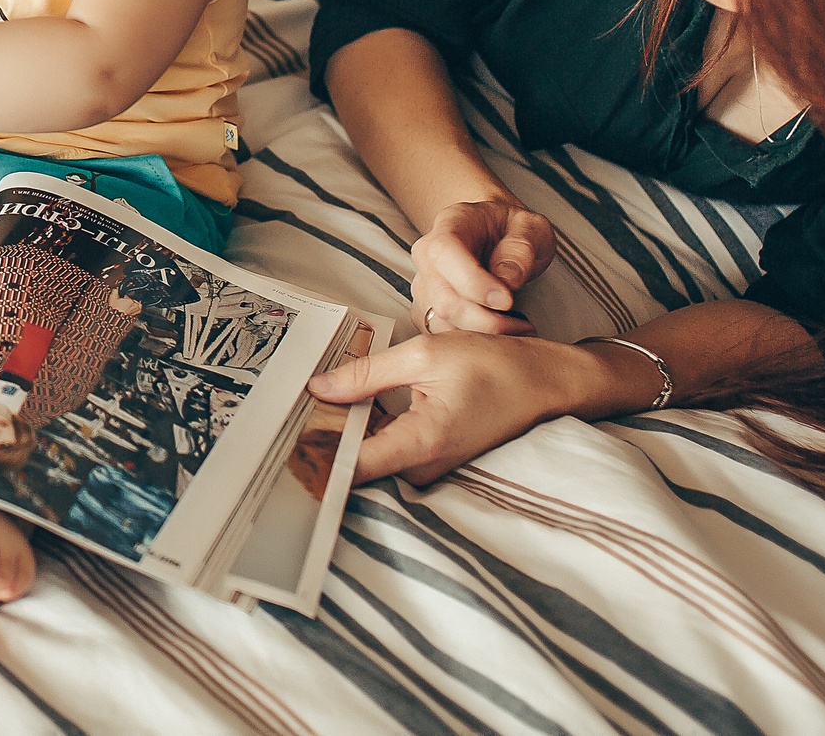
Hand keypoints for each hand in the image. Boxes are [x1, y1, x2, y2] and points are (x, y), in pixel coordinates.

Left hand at [308, 329, 597, 485]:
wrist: (545, 383)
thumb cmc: (495, 366)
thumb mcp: (425, 355)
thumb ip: (367, 375)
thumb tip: (317, 389)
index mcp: (420, 443)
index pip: (352, 468)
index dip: (313, 456)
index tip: (279, 442)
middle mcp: (422, 467)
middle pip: (353, 463)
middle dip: (320, 438)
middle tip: (279, 413)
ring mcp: (428, 468)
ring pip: (368, 457)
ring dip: (340, 432)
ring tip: (305, 404)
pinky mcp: (430, 460)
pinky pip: (385, 451)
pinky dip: (363, 430)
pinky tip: (342, 406)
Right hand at [410, 198, 552, 336]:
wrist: (494, 236)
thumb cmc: (510, 230)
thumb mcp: (529, 227)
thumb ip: (520, 248)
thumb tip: (507, 279)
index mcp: (450, 225)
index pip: (445, 253)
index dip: (474, 283)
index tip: (507, 301)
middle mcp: (427, 255)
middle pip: (444, 298)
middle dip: (487, 320)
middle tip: (522, 324)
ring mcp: (424, 285)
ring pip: (442, 323)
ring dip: (482, 335)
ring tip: (516, 329)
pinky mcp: (426, 310)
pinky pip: (442, 335)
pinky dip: (472, 342)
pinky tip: (498, 333)